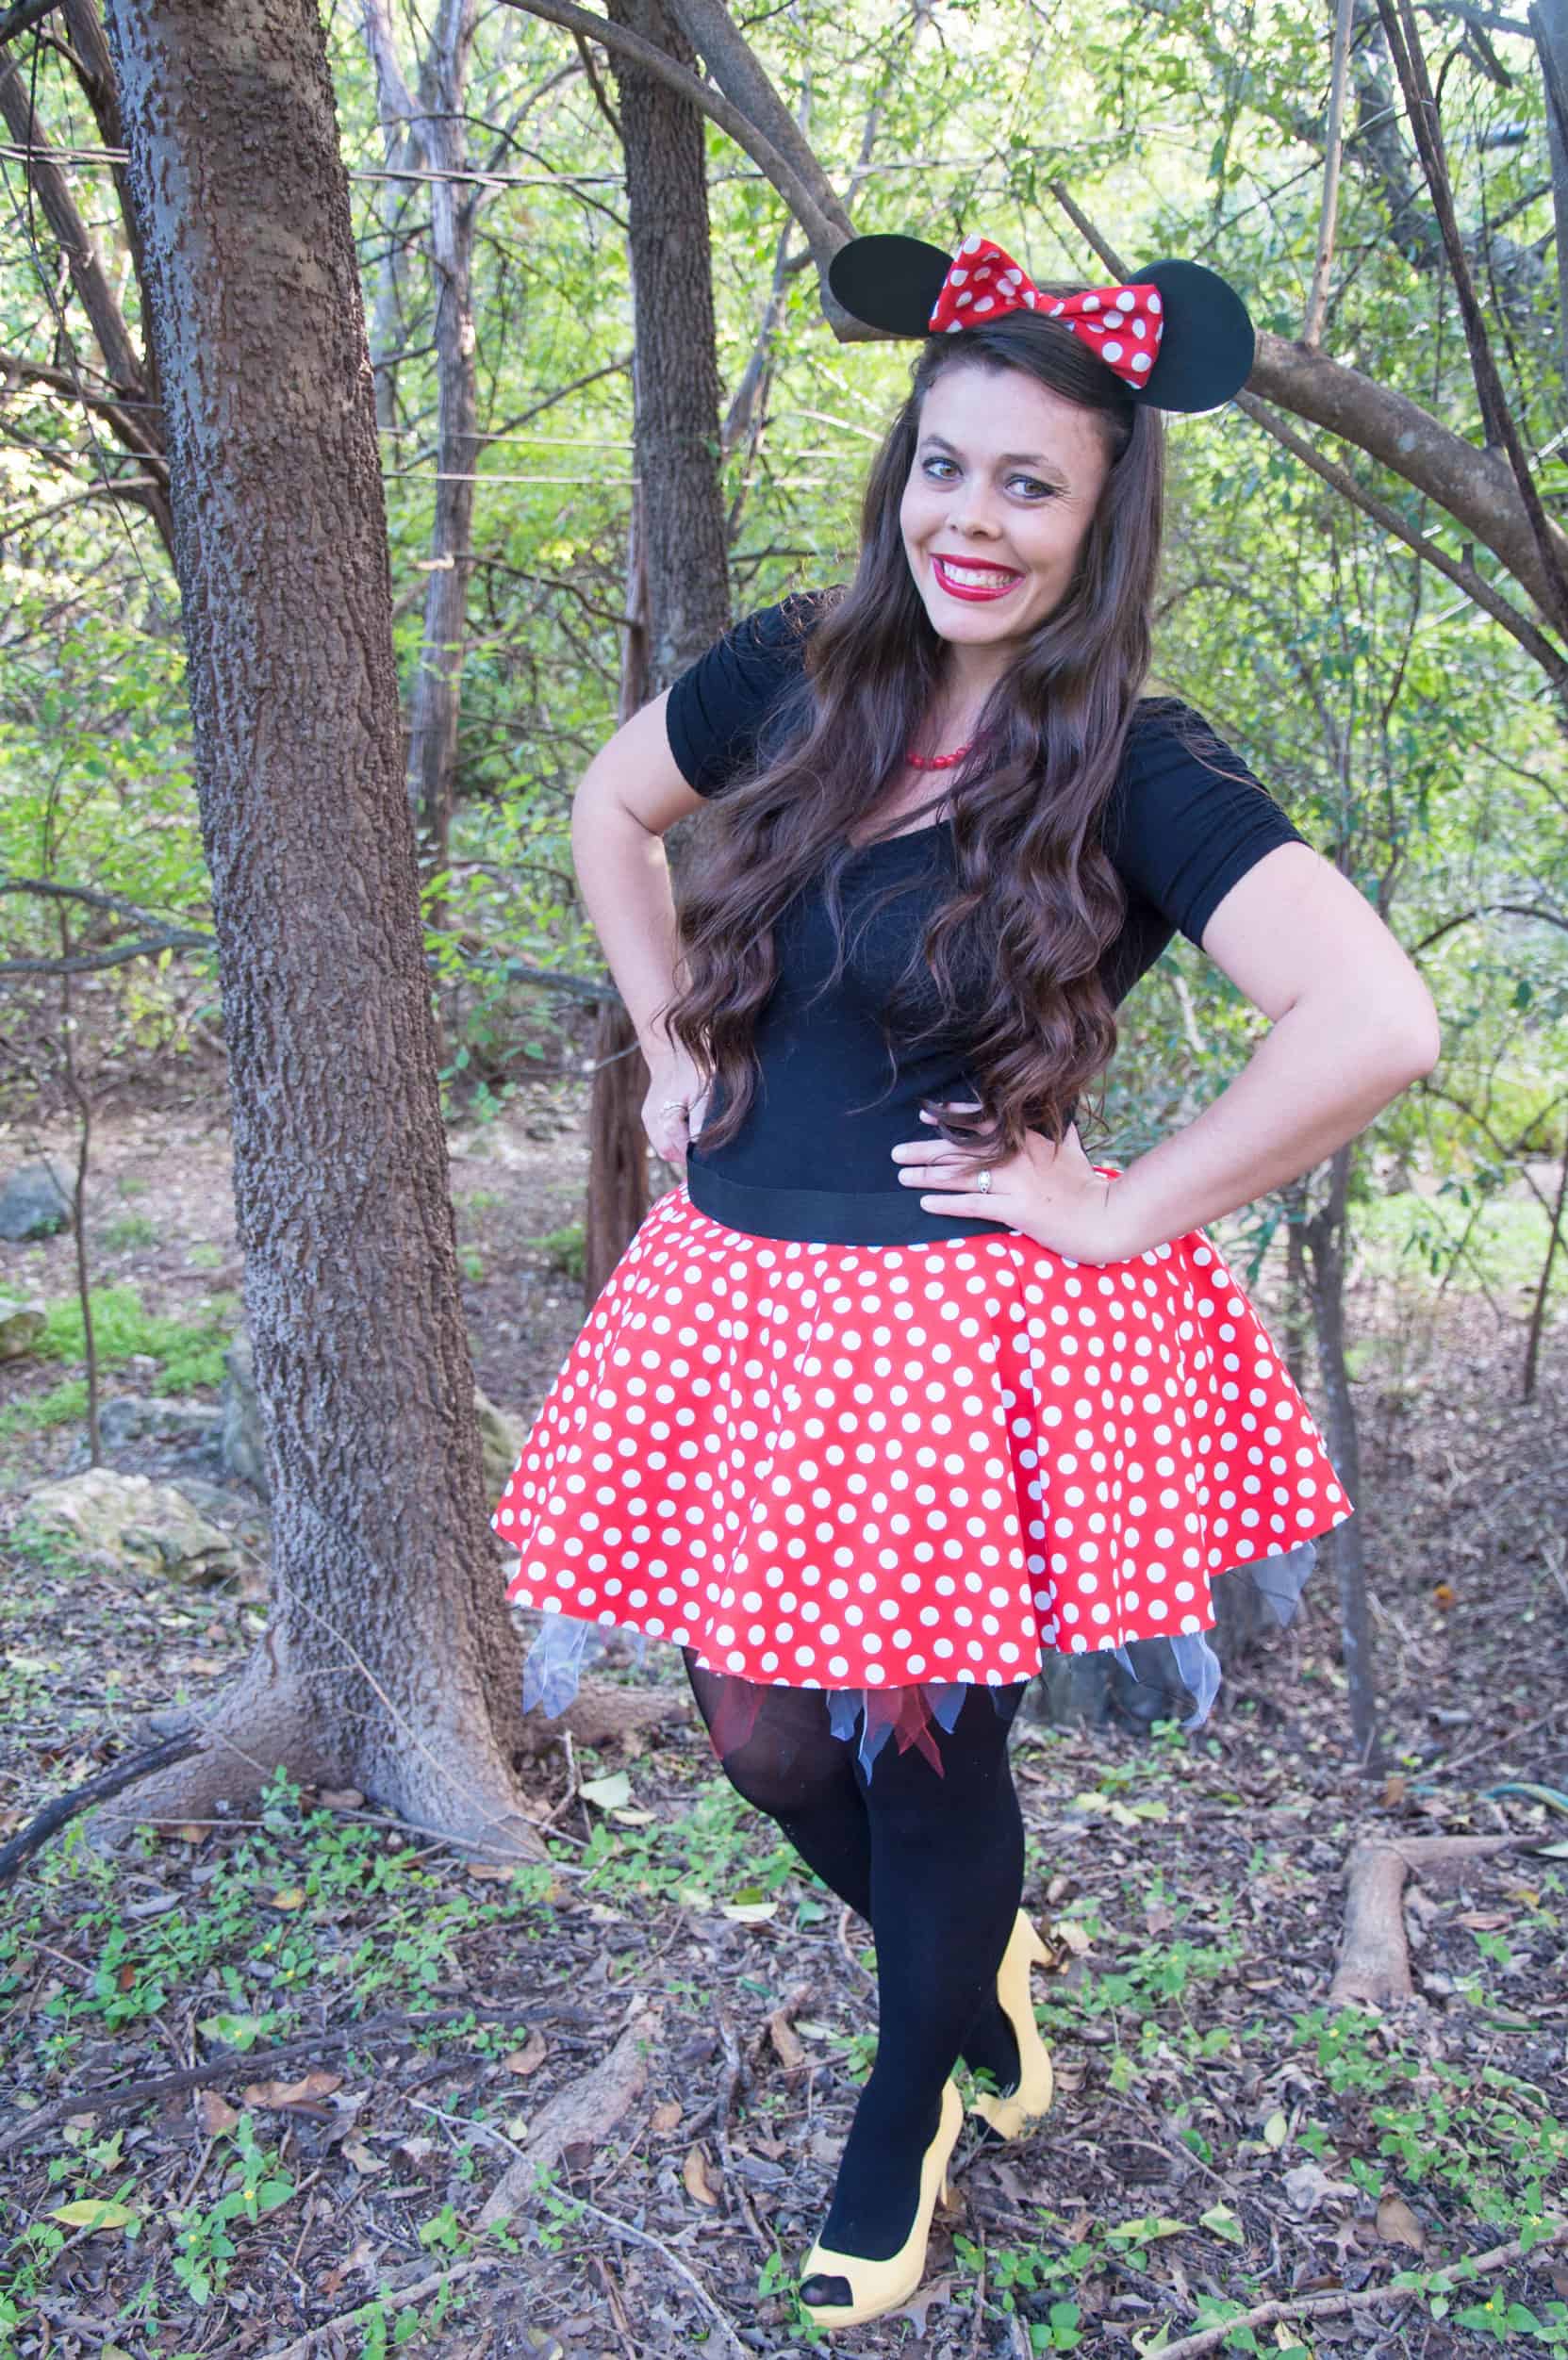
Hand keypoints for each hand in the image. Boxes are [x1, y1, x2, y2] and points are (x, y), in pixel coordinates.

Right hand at [642, 1045, 710, 1173]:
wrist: (672, 1053)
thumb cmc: (692, 1071)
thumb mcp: (704, 1093)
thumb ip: (700, 1120)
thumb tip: (698, 1144)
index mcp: (667, 1115)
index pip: (680, 1148)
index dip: (694, 1156)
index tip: (707, 1158)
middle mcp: (653, 1119)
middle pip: (667, 1152)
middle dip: (684, 1157)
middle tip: (702, 1155)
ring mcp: (648, 1117)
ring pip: (662, 1147)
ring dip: (677, 1149)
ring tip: (695, 1142)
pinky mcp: (648, 1116)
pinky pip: (659, 1138)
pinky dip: (671, 1141)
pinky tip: (685, 1132)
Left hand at [890, 1100, 1133, 1265]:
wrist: (1106, 1217)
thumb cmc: (1087, 1185)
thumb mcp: (1072, 1149)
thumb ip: (1058, 1130)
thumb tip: (1058, 1113)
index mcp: (1028, 1140)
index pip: (983, 1122)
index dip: (951, 1117)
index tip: (924, 1114)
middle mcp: (1018, 1158)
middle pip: (962, 1149)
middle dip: (925, 1148)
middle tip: (895, 1151)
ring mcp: (1017, 1184)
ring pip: (963, 1176)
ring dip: (928, 1175)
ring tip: (901, 1175)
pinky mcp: (1017, 1210)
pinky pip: (974, 1205)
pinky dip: (948, 1203)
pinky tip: (925, 1202)